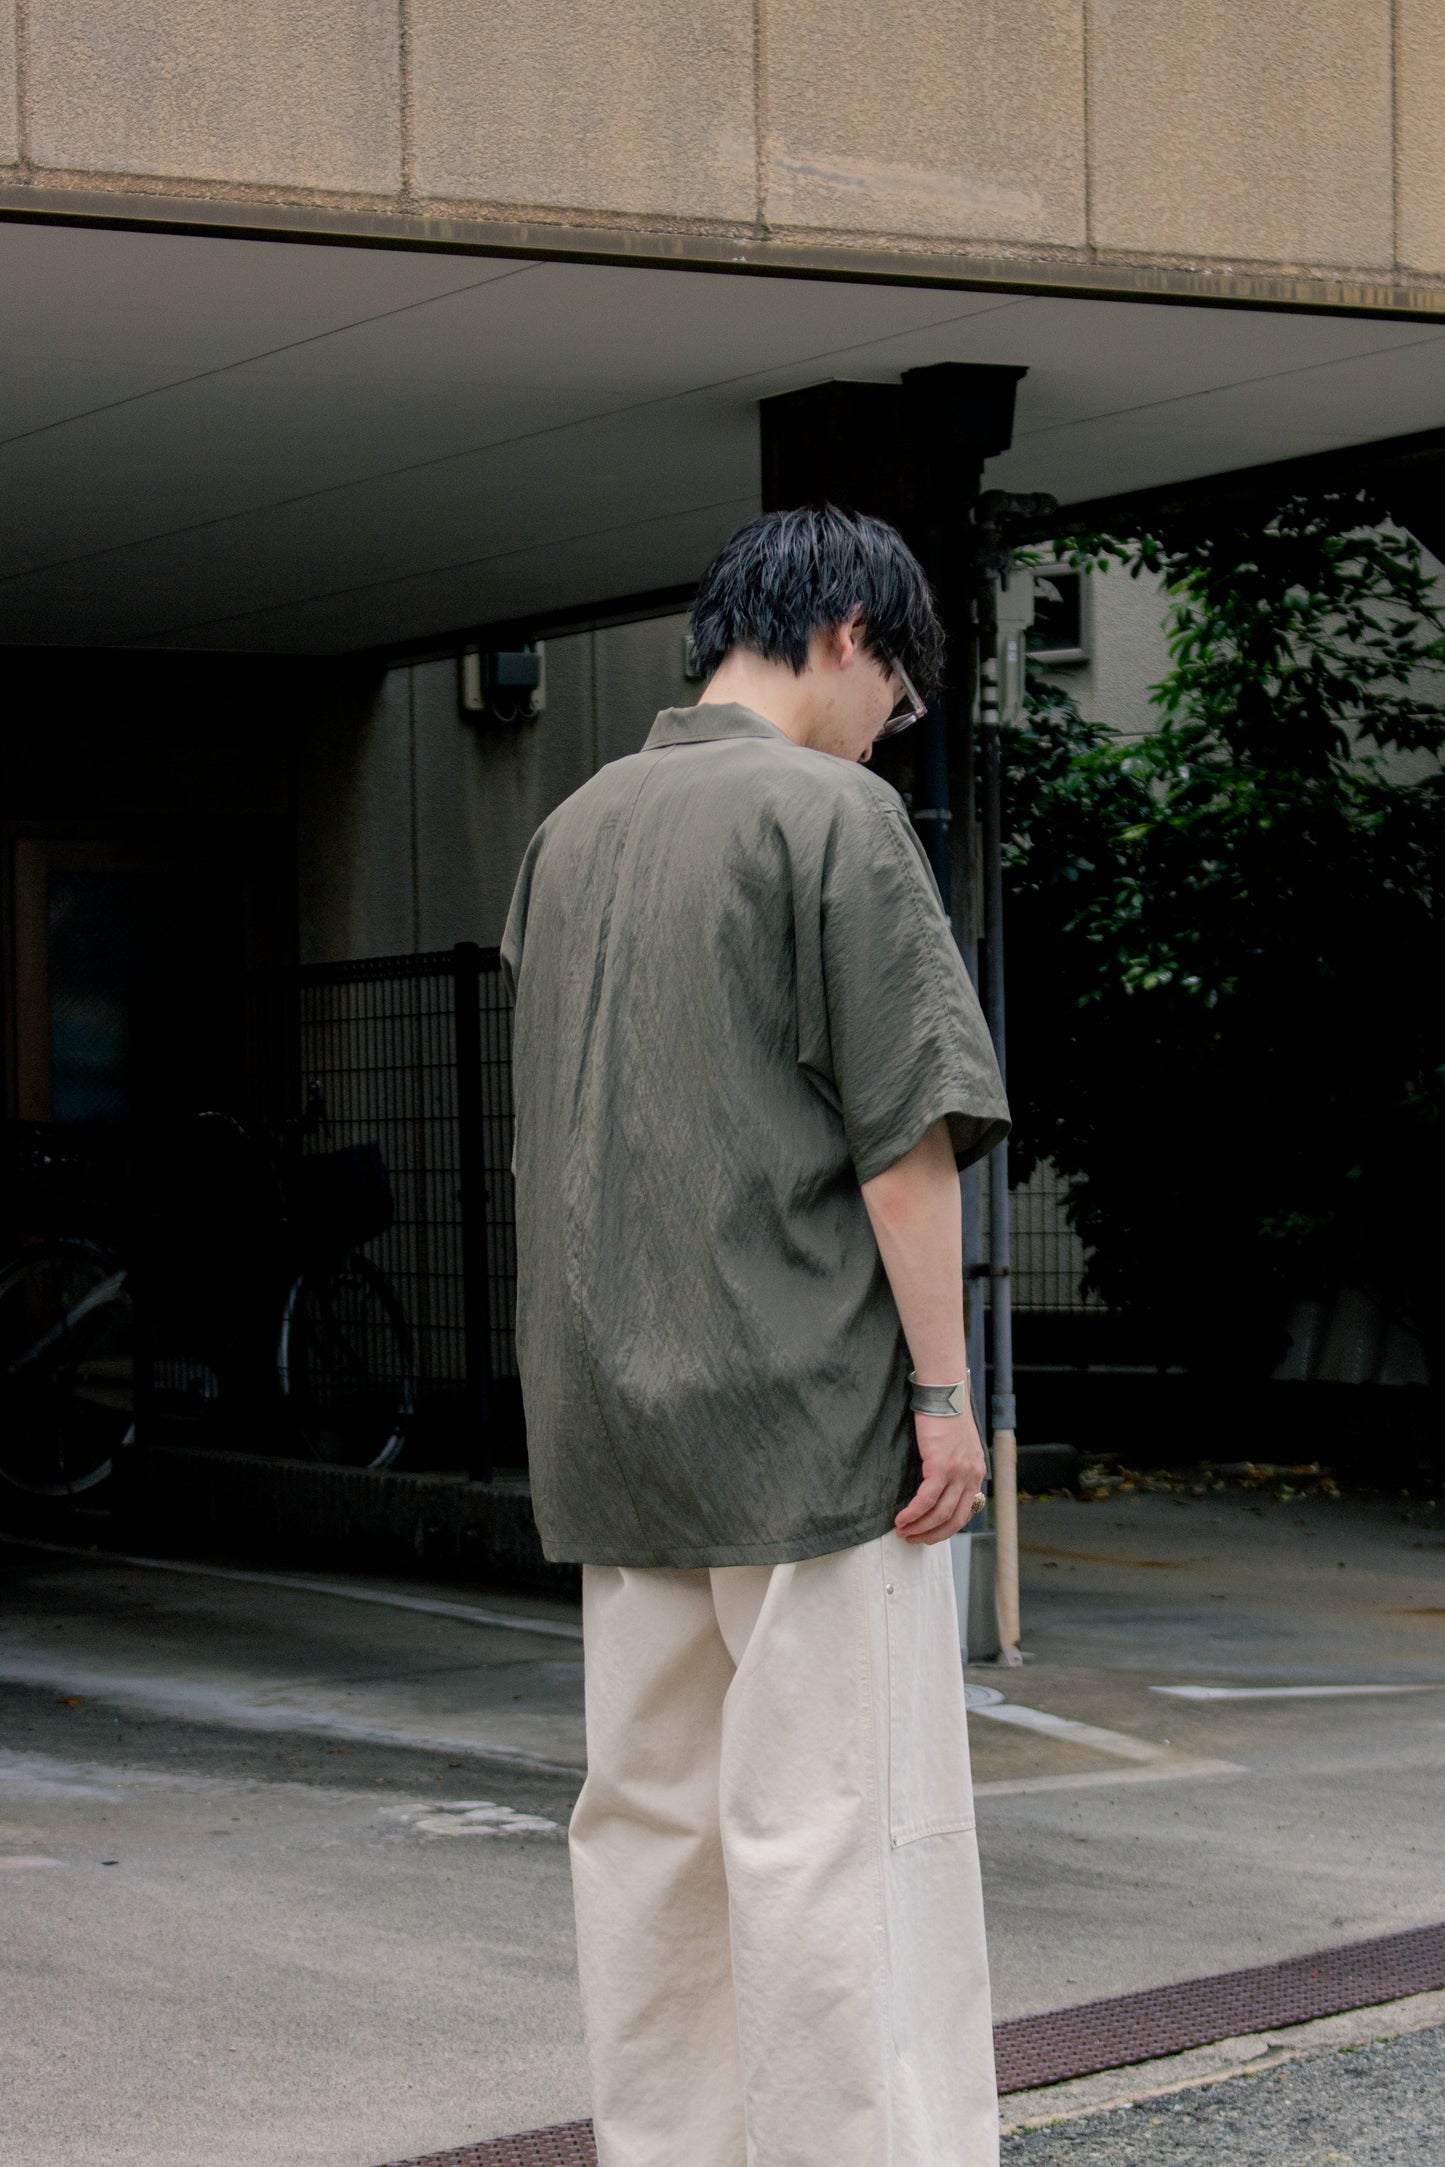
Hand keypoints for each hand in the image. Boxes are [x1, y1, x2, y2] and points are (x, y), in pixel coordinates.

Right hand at [895, 1408, 986, 1544]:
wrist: (945, 1394)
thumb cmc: (947, 1414)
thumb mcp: (958, 1445)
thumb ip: (954, 1465)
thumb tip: (937, 1483)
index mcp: (976, 1473)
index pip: (965, 1511)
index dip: (946, 1528)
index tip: (928, 1533)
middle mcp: (971, 1476)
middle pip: (954, 1519)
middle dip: (932, 1534)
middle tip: (913, 1539)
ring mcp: (958, 1473)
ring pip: (940, 1513)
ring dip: (919, 1527)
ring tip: (902, 1531)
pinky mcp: (941, 1466)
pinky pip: (926, 1499)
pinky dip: (913, 1513)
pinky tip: (901, 1518)